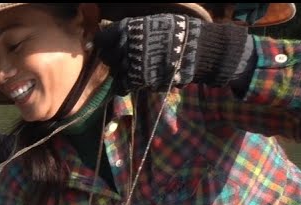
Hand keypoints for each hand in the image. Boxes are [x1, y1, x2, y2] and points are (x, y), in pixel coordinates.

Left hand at [95, 14, 251, 94]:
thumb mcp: (154, 22)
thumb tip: (115, 32)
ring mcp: (129, 65)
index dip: (104, 42)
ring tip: (136, 68)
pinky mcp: (136, 81)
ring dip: (121, 71)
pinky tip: (135, 81)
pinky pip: (122, 86)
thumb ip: (133, 28)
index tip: (109, 45)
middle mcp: (124, 46)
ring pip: (114, 72)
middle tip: (126, 58)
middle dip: (114, 57)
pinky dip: (126, 85)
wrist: (198, 50)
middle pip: (106, 56)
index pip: (102, 38)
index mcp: (127, 29)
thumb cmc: (179, 33)